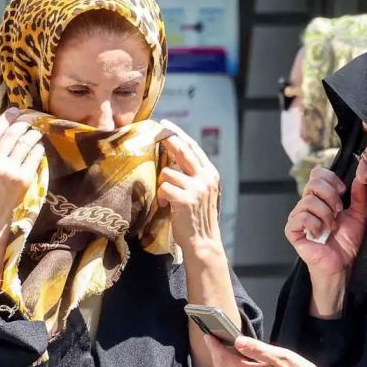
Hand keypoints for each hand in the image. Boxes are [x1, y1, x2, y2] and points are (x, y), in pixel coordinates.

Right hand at [0, 107, 45, 232]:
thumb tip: (3, 135)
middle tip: (29, 119)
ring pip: (25, 143)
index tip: (14, 111)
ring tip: (36, 131)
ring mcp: (10, 170)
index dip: (6, 118)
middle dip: (23, 124)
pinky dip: (38, 149)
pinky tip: (39, 147)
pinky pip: (35, 157)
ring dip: (33, 134)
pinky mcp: (24, 178)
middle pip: (12, 134)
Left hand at [157, 119, 222, 256]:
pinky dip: (162, 197)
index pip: (193, 148)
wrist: (203, 242)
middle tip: (156, 130)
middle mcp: (206, 178)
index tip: (166, 125)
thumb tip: (172, 156)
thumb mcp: (199, 192)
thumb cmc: (196, 217)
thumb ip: (191, 175)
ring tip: (167, 198)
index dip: (179, 135)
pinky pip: (164, 187)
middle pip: (183, 150)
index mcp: (210, 174)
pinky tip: (167, 206)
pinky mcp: (186, 199)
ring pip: (167, 172)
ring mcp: (197, 188)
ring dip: (162, 184)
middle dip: (168, 138)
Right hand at [286, 168, 366, 278]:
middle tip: (339, 211)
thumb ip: (359, 197)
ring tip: (331, 226)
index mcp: (319, 197)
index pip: (317, 174)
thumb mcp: (359, 216)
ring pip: (309, 200)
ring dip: (326, 214)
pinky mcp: (292, 230)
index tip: (343, 191)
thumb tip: (359, 178)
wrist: (342, 264)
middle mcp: (306, 204)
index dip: (331, 178)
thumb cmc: (346, 242)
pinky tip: (320, 233)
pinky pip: (301, 217)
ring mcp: (297, 216)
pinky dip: (315, 224)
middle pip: (313, 183)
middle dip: (331, 196)